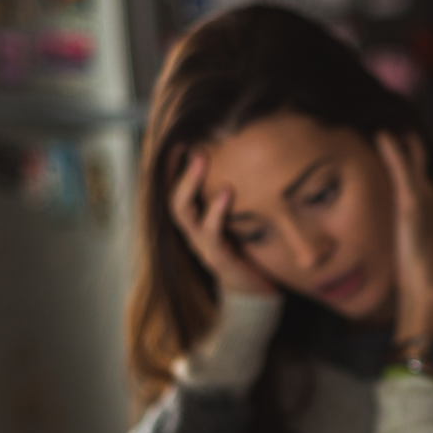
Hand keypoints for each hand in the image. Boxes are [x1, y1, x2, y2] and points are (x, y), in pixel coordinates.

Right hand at [169, 149, 276, 297]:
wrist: (260, 291)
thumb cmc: (251, 250)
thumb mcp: (241, 219)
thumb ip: (237, 195)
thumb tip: (246, 156)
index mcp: (196, 222)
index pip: (175, 191)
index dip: (172, 168)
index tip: (181, 141)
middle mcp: (194, 233)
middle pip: (174, 199)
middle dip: (179, 171)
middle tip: (192, 146)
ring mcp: (204, 247)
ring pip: (185, 214)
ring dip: (191, 183)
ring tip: (201, 158)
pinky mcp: (219, 260)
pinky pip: (212, 234)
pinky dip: (216, 212)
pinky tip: (226, 192)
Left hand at [377, 132, 432, 342]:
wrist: (429, 286)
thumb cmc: (420, 274)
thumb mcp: (410, 254)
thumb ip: (408, 240)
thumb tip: (404, 244)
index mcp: (427, 207)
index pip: (415, 174)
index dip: (406, 157)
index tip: (391, 138)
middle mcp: (428, 198)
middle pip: (416, 161)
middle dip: (406, 142)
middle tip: (392, 116)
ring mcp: (422, 200)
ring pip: (411, 160)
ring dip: (401, 139)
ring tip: (384, 118)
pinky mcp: (413, 204)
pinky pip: (402, 170)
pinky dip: (394, 151)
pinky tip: (382, 134)